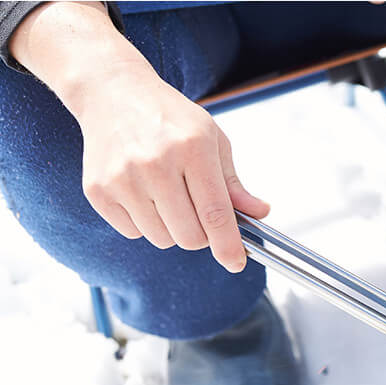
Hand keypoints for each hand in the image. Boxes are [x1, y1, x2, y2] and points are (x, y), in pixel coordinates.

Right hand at [10, 1, 267, 272]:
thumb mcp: (212, 140)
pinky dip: (144, 223)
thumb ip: (234, 183)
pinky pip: (133, 233)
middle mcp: (155, 164)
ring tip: (167, 196)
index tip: (236, 263)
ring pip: (162, 239)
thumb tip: (259, 213)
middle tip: (196, 210)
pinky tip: (143, 193)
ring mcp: (122, 178)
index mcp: (192, 149)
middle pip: (189, 236)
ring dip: (172, 229)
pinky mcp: (98, 190)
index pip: (215, 213)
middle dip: (201, 235)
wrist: (113, 93)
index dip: (228, 245)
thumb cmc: (169, 118)